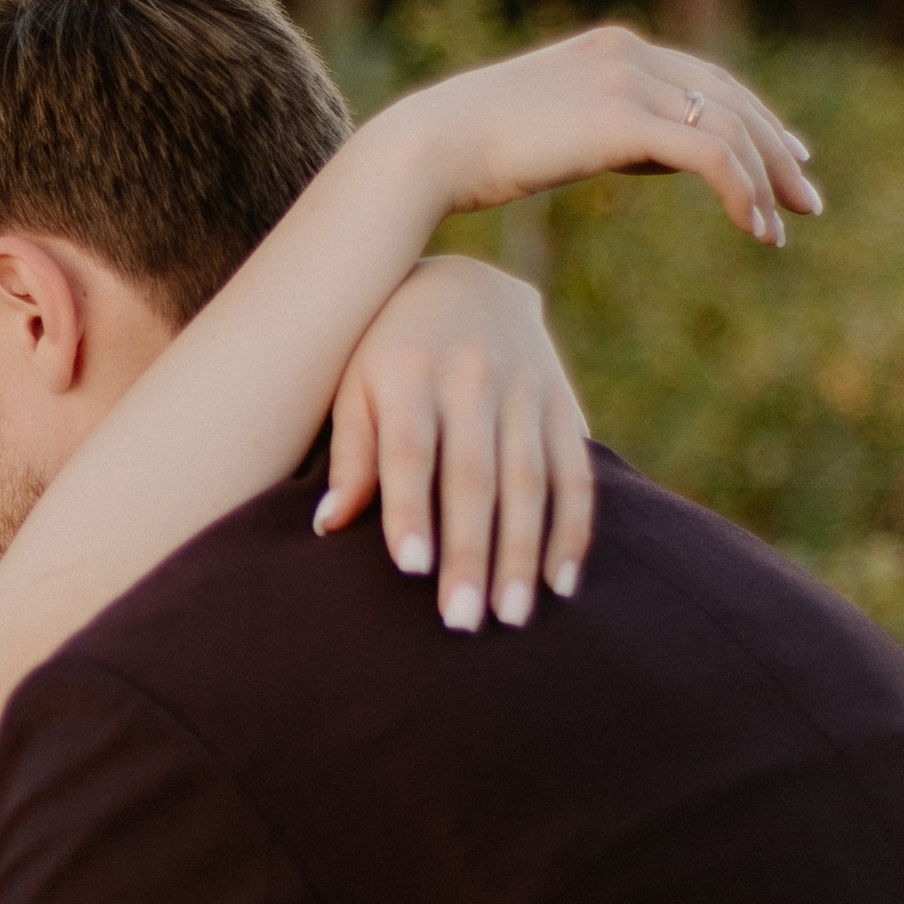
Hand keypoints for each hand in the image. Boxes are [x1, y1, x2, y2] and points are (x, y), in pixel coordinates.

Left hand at [318, 256, 591, 627]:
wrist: (463, 282)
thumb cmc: (386, 350)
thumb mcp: (354, 384)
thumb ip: (351, 453)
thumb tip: (329, 525)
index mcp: (409, 372)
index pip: (412, 450)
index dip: (411, 508)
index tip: (411, 568)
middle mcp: (472, 377)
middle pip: (474, 476)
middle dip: (471, 553)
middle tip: (462, 621)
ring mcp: (524, 390)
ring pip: (529, 482)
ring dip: (524, 554)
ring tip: (512, 616)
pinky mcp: (562, 403)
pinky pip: (575, 473)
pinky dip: (572, 530)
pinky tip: (561, 583)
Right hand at [391, 25, 818, 244]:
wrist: (428, 148)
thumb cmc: (468, 151)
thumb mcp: (550, 130)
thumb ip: (603, 127)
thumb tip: (649, 154)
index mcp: (611, 50)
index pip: (706, 79)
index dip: (754, 118)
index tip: (783, 155)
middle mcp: (628, 54)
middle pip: (732, 100)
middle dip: (776, 151)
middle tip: (806, 197)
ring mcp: (629, 81)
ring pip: (731, 129)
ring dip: (765, 182)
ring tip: (783, 228)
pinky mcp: (627, 119)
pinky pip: (712, 156)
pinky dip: (742, 193)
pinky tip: (754, 228)